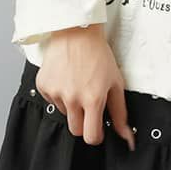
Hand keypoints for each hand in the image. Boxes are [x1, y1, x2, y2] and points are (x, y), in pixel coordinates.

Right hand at [33, 27, 135, 149]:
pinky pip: (52, 101)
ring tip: (78, 84)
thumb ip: (120, 113)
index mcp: (93, 100)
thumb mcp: (116, 83)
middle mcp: (72, 98)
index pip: (91, 137)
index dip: (96, 135)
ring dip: (72, 106)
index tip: (97, 129)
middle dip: (84, 123)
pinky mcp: (43, 86)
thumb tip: (126, 135)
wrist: (76, 33)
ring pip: (64, 114)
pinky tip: (66, 79)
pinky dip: (60, 94)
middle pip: (76, 130)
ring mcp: (55, 92)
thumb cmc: (97, 55)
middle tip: (88, 105)